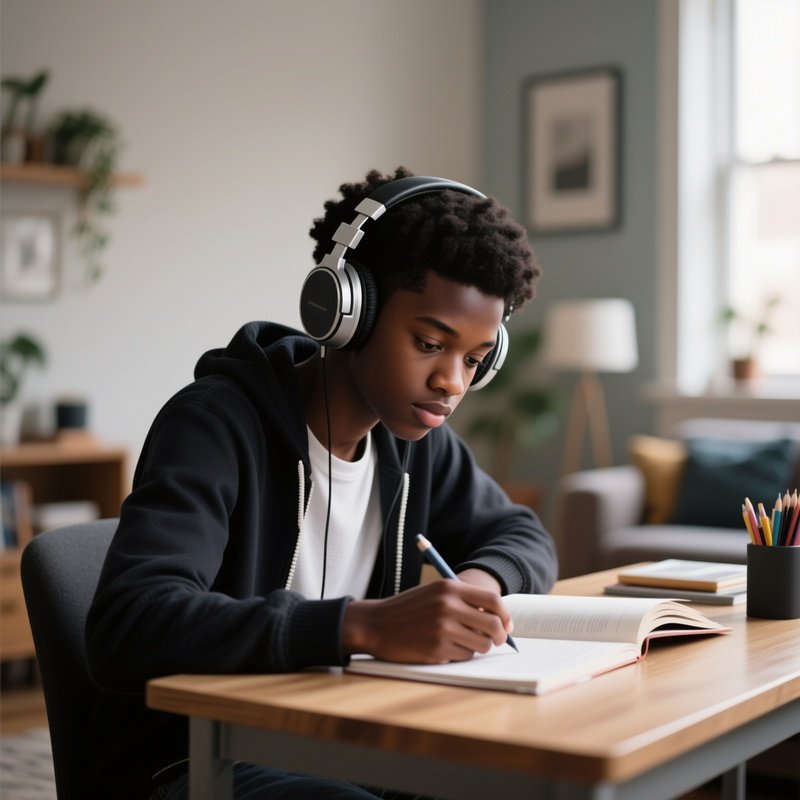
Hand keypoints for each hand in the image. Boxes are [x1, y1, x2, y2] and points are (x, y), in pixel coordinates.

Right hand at [342, 580, 512, 663]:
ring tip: (463, 642)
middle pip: (493, 625)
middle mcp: (448, 606)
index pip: (493, 601)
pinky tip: (445, 648)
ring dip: (478, 647)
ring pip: (482, 645)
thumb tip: (497, 617)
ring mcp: (443, 628)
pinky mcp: (437, 648)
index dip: (505, 615)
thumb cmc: (407, 609)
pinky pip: (464, 656)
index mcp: (449, 587)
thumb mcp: (434, 594)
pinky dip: (460, 655)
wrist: (376, 624)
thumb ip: (463, 600)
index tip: (507, 624)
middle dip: (499, 636)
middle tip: (496, 640)